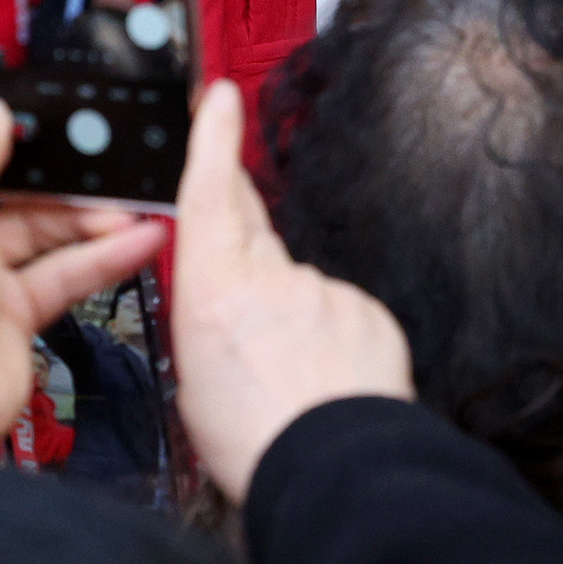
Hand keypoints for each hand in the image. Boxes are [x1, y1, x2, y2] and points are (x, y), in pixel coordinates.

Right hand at [168, 78, 412, 504]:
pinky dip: (331, 341)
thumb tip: (231, 310)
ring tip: (285, 383)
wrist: (332, 467)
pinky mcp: (367, 309)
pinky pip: (341, 314)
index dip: (212, 139)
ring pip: (298, 289)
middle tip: (233, 274)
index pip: (209, 195)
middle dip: (239, 234)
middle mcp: (271, 277)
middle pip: (252, 230)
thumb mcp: (195, 378)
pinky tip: (325, 382)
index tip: (220, 96)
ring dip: (290, 321)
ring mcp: (325, 289)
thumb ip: (213, 321)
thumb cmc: (252, 438)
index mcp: (213, 291)